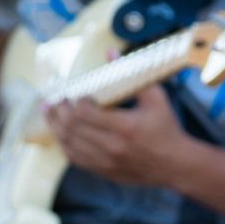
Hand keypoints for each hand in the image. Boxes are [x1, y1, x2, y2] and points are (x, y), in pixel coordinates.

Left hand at [42, 82, 194, 187]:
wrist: (175, 164)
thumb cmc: (165, 128)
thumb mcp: (155, 98)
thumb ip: (131, 74)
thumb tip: (110, 52)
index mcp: (125, 127)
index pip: (85, 114)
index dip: (73, 102)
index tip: (73, 93)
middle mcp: (112, 146)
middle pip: (72, 128)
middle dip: (59, 112)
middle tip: (55, 100)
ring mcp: (106, 162)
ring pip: (68, 144)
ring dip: (55, 127)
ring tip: (49, 113)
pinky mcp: (103, 171)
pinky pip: (74, 158)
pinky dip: (64, 144)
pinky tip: (60, 133)